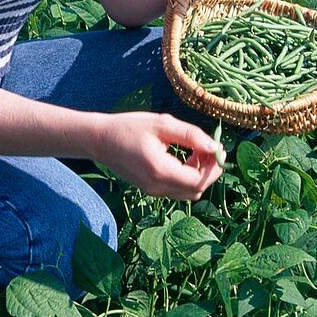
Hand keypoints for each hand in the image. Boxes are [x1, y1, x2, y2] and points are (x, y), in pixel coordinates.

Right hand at [97, 112, 224, 200]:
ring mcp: (153, 191)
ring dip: (199, 174)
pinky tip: (184, 158)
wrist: (99, 140)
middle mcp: (157, 187)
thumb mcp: (161, 124)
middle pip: (196, 190)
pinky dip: (187, 177)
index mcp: (160, 170)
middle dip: (209, 170)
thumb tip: (215, 146)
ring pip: (189, 192)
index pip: (199, 181)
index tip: (217, 148)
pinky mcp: (151, 190)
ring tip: (195, 151)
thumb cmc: (128, 127)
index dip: (214, 168)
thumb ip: (190, 135)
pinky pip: (178, 190)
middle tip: (208, 147)